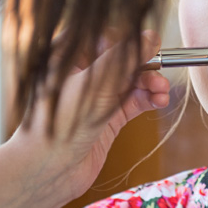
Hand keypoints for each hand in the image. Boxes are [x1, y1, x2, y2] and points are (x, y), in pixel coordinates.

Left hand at [8, 29, 170, 202]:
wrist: (46, 171)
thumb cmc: (58, 123)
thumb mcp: (95, 86)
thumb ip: (124, 60)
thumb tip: (151, 37)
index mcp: (67, 56)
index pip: (103, 36)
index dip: (126, 40)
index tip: (147, 45)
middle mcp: (81, 73)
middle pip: (122, 58)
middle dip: (144, 64)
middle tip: (159, 70)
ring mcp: (95, 96)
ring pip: (131, 80)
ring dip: (149, 83)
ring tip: (161, 91)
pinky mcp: (107, 117)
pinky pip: (133, 101)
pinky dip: (147, 99)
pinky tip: (159, 101)